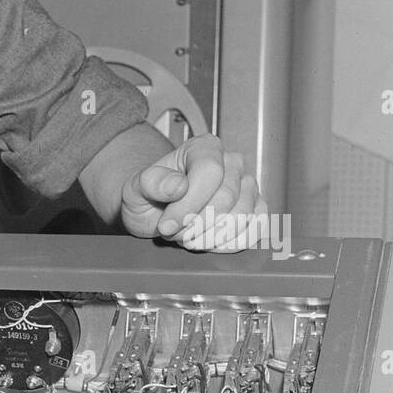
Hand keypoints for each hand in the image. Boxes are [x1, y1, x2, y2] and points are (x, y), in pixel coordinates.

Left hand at [120, 135, 267, 250]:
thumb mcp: (136, 189)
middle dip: (195, 225)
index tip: (165, 225)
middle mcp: (231, 162)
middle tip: (173, 232)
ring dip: (209, 237)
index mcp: (204, 148)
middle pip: (226, 199)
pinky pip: (255, 230)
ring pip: (241, 217)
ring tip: (187, 235)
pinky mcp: (255, 209)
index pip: (209, 173)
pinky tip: (208, 242)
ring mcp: (247, 186)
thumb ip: (151, 183)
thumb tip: (178, 186)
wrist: (156, 213)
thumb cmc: (148, 198)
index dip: (188, 206)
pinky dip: (229, 244)